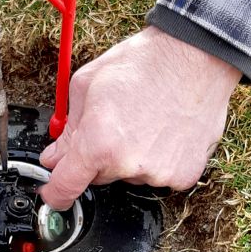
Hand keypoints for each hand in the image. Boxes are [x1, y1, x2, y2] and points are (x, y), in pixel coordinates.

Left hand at [39, 27, 240, 209]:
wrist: (197, 56)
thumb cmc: (145, 63)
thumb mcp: (88, 84)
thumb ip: (68, 128)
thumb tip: (55, 157)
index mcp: (99, 144)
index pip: (66, 187)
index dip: (55, 194)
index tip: (53, 195)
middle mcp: (128, 164)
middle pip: (99, 177)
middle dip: (99, 157)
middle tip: (115, 124)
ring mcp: (158, 173)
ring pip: (130, 176)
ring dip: (131, 157)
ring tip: (146, 122)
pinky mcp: (183, 175)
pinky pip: (159, 176)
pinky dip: (159, 160)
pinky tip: (165, 132)